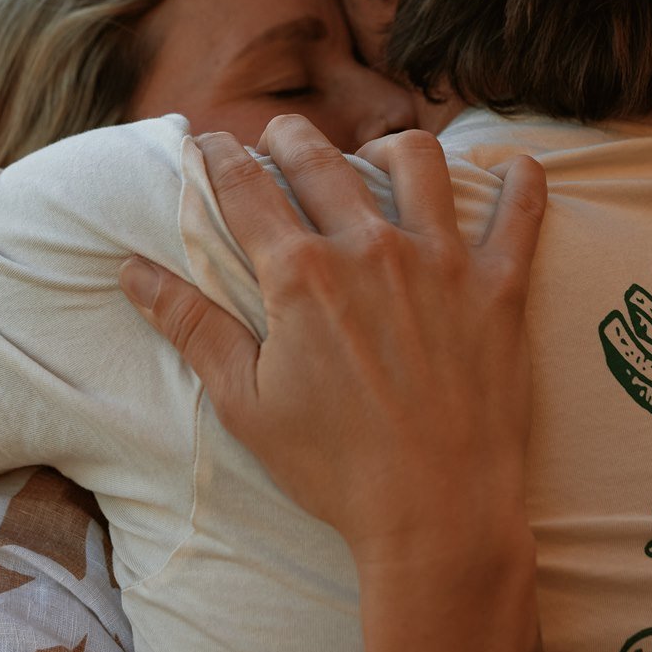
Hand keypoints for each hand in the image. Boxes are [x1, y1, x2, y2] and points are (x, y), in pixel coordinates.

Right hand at [120, 118, 545, 573]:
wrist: (437, 514)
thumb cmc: (335, 468)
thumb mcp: (245, 403)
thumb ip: (191, 326)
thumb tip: (131, 271)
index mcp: (301, 274)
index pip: (246, 187)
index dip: (220, 156)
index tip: (209, 144)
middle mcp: (370, 249)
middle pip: (320, 158)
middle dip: (289, 137)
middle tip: (280, 139)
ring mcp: (442, 262)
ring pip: (417, 160)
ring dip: (390, 148)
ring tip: (379, 158)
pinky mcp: (500, 286)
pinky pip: (519, 211)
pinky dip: (520, 182)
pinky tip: (514, 167)